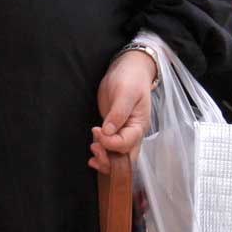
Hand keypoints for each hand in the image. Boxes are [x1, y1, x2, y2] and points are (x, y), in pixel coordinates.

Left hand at [90, 49, 155, 173]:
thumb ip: (118, 112)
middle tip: (94, 148)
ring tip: (92, 151)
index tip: (97, 131)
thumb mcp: (125, 92)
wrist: (129, 71)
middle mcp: (133, 133)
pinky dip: (102, 153)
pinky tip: (92, 153)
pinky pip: (110, 149)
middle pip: (125, 158)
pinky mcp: (113, 131)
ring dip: (104, 159)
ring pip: (117, 156)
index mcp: (139, 126)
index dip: (110, 143)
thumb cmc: (130, 79)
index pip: (126, 144)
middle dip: (109, 160)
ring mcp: (123, 133)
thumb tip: (108, 131)